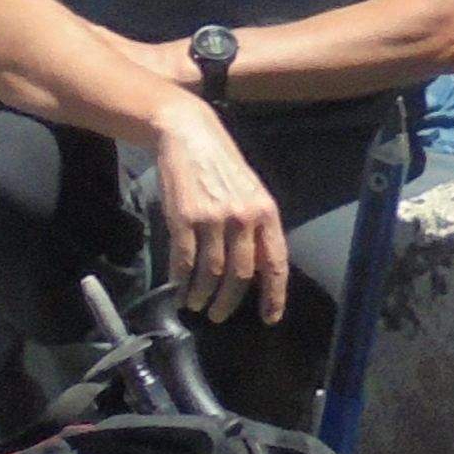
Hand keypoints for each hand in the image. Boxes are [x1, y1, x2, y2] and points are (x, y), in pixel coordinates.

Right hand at [153, 103, 291, 324]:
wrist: (190, 135)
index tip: (270, 318)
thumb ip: (256, 228)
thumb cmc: (222, 166)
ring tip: (195, 304)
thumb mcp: (250, 193)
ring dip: (202, 295)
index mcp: (266, 212)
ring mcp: (213, 218)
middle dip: (229, 302)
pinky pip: (184, 261)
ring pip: (211, 272)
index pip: (275, 262)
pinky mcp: (184, 217)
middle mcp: (243, 217)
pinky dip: (181, 281)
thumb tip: (257, 270)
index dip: (274, 294)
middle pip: (240, 274)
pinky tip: (178, 289)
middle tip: (218, 316)